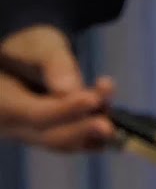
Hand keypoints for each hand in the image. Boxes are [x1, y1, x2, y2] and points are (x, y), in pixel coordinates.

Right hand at [0, 24, 115, 150]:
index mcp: (2, 102)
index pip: (35, 115)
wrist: (28, 56)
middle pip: (50, 137)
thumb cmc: (31, 46)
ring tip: (109, 101)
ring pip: (65, 143)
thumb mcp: (40, 45)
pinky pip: (74, 144)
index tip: (92, 99)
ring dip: (94, 129)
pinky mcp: (50, 136)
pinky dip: (95, 134)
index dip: (65, 110)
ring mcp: (31, 135)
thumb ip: (54, 64)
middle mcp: (12, 124)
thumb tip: (67, 90)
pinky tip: (113, 119)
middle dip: (82, 129)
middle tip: (109, 125)